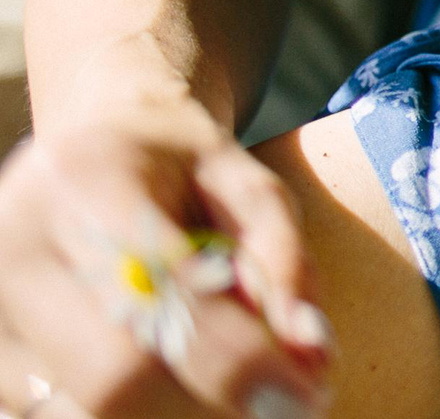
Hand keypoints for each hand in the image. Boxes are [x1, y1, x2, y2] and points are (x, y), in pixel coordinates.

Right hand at [0, 95, 333, 417]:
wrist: (94, 147)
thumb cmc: (183, 168)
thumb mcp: (248, 182)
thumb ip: (281, 258)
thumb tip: (310, 352)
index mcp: (86, 182)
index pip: (155, 296)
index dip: (236, 359)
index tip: (307, 395)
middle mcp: (16, 247)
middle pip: (113, 376)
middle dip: (207, 397)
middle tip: (278, 396)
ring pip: (88, 409)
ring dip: (173, 407)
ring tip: (214, 360)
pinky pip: (64, 412)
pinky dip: (136, 409)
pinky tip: (168, 367)